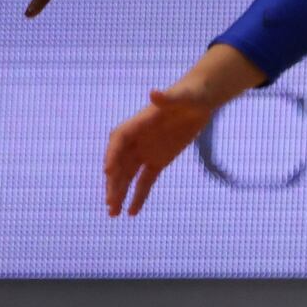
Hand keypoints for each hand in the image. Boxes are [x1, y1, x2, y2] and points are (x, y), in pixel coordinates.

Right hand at [104, 80, 221, 216]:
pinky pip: (145, 181)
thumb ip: (167, 98)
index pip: (119, 140)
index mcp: (137, 123)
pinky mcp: (158, 161)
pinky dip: (139, 196)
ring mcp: (145, 152)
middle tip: (110, 203)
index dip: (112, 155)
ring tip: (113, 213)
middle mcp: (136, 140)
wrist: (198, 101)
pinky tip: (132, 213)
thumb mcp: (182, 96)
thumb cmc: (189, 95)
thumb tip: (155, 93)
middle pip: (120, 163)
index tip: (108, 171)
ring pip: (128, 176)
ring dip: (120, 193)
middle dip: (114, 183)